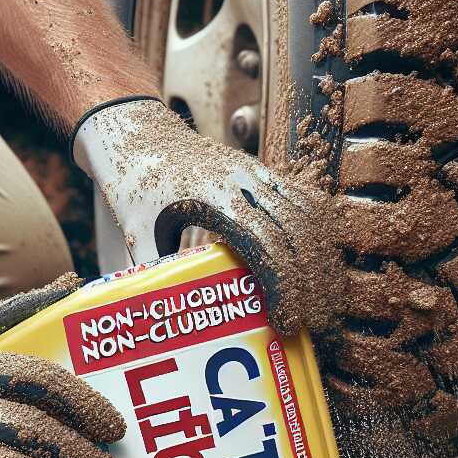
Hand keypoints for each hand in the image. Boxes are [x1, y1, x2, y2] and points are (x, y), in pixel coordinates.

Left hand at [73, 97, 342, 335]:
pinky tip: (320, 263)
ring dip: (321, 260)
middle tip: (310, 324)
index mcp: (213, 199)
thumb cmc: (136, 183)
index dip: (284, 288)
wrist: (140, 133)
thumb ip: (154, 274)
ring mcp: (257, 173)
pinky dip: (319, 233)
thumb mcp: (137, 230)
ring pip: (308, 217)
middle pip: (297, 235)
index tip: (287, 322)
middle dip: (310, 283)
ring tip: (321, 300)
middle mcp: (243, 183)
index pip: (266, 246)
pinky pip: (305, 200)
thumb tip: (163, 324)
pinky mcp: (263, 172)